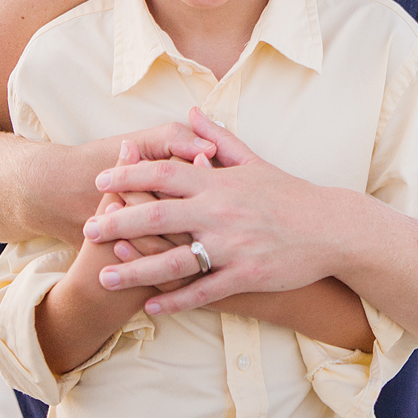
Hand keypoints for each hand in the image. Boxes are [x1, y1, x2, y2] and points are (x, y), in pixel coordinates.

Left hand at [86, 109, 350, 311]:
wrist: (331, 228)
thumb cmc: (289, 193)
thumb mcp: (254, 160)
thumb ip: (217, 138)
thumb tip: (190, 112)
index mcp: (220, 181)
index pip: (165, 172)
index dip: (129, 175)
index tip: (101, 180)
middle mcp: (221, 212)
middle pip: (158, 215)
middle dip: (118, 221)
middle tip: (86, 229)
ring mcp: (232, 246)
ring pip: (174, 260)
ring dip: (135, 268)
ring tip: (104, 276)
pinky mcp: (245, 275)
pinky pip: (202, 291)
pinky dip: (174, 300)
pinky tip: (149, 306)